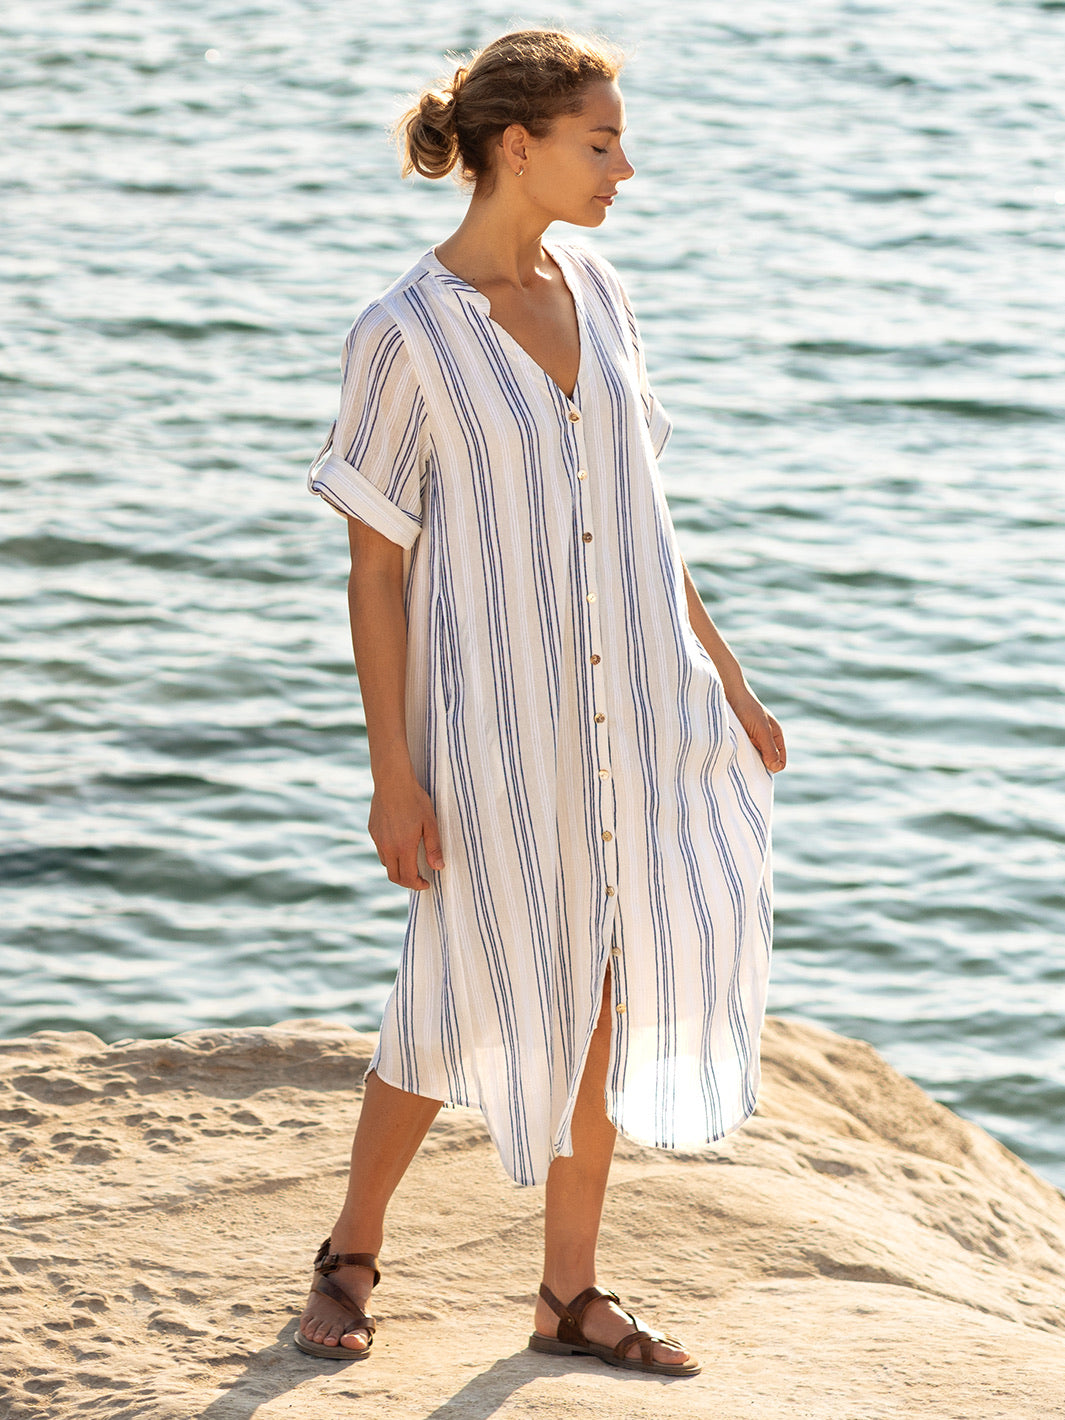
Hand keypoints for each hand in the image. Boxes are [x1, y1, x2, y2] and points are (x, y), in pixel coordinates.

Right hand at [368, 770, 445, 888]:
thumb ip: (434, 847)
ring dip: (398, 868)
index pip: (408, 877)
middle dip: (407, 882)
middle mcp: (387, 847)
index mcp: (403, 847)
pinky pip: (380, 849)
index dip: (418, 885)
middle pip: (394, 876)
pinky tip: (399, 844)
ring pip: (386, 863)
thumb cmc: (415, 800)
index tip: (426, 883)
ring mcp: (378, 839)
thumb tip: (438, 867)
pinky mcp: (372, 831)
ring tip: (410, 861)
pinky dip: (390, 854)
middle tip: (419, 879)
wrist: (392, 781)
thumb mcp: (430, 823)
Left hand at [725, 682, 786, 773]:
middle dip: (758, 767)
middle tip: (746, 762)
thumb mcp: (761, 730)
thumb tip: (775, 768)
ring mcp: (751, 740)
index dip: (772, 767)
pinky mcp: (738, 740)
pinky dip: (737, 757)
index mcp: (775, 737)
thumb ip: (769, 749)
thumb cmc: (747, 709)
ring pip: (753, 761)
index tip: (758, 764)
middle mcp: (765, 740)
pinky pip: (741, 755)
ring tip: (737, 756)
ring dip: (746, 762)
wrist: (728, 693)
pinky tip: (731, 753)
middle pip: (766, 763)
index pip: (780, 762)